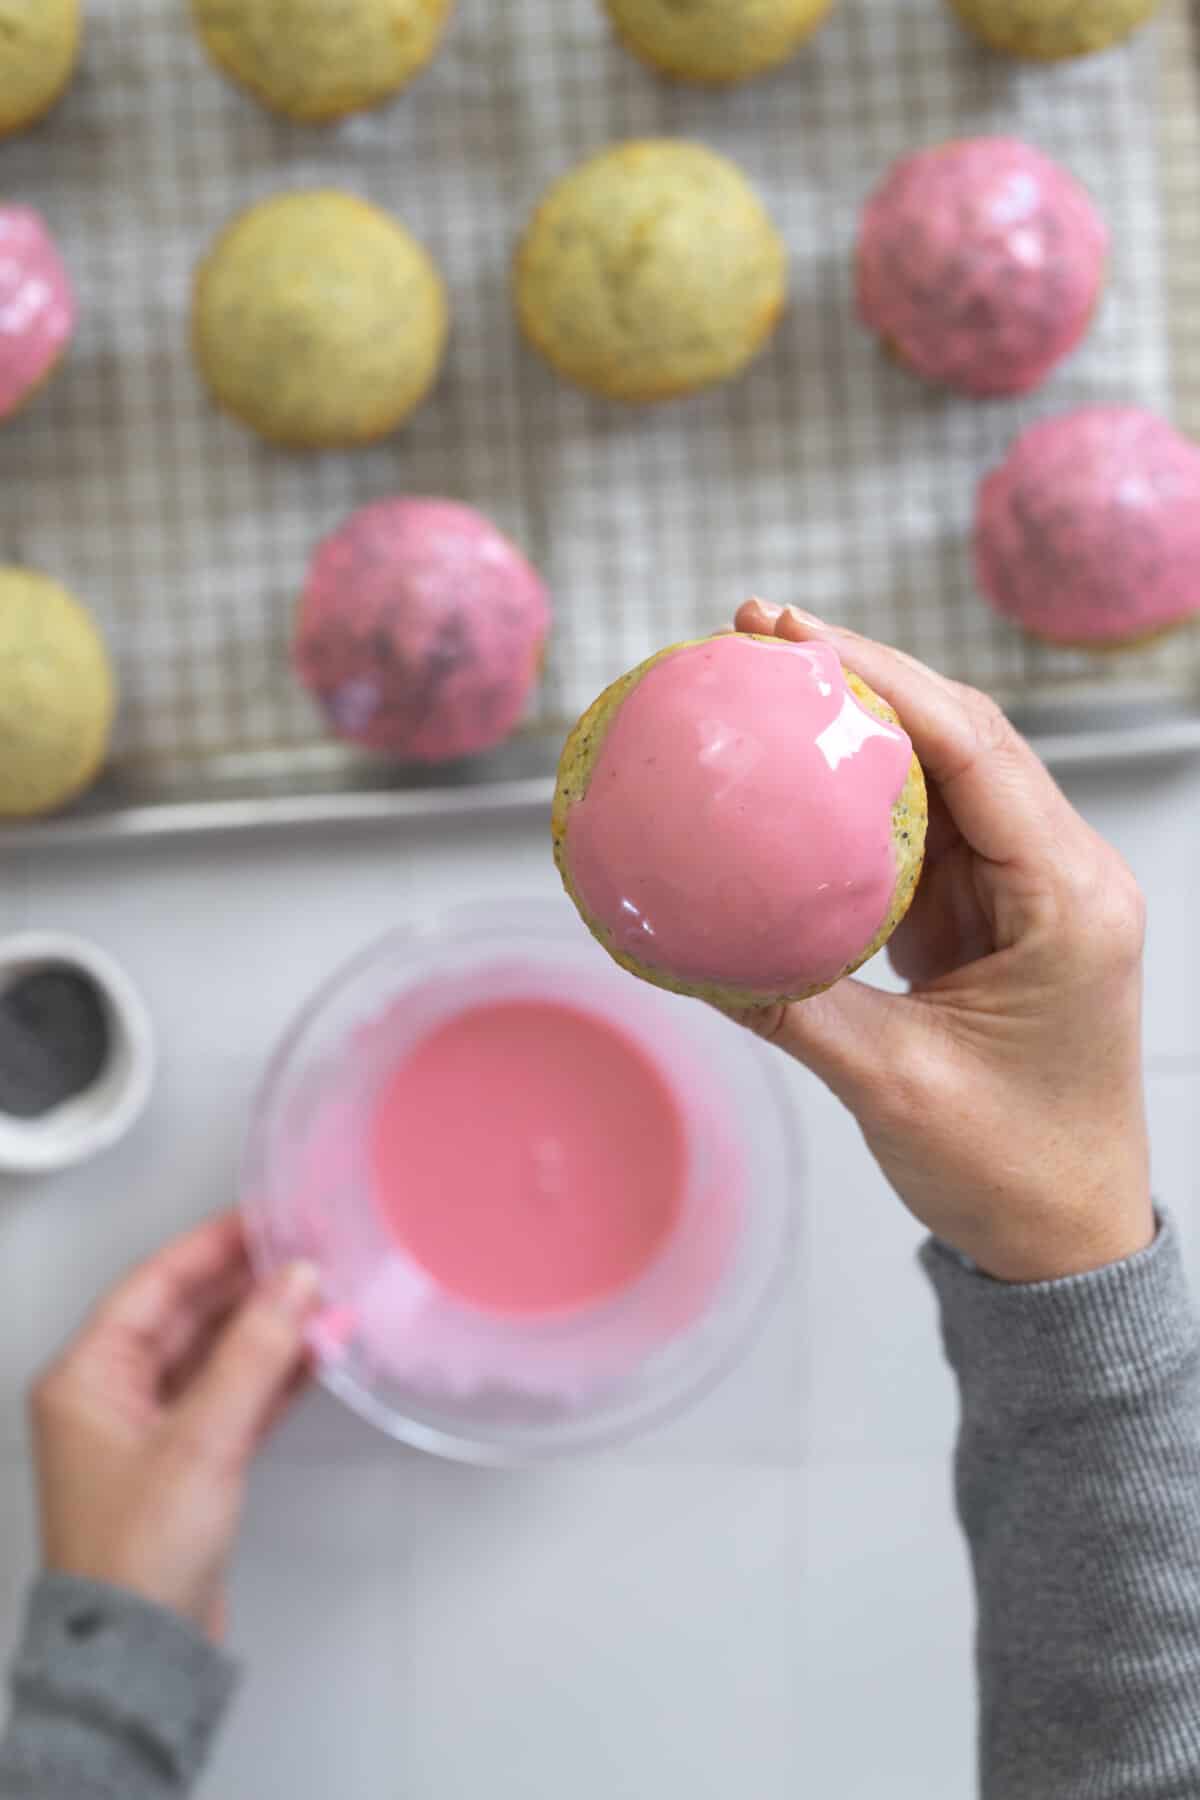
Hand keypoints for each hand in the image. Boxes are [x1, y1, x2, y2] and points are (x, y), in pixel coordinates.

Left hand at [31, 1212, 318, 1640]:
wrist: (140, 1655)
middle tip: (310, 1251)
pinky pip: (233, 1397)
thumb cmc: (138, 1554)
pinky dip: (273, 1376)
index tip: (266, 1215)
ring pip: (216, 1356)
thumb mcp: (202, 1439)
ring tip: (327, 1296)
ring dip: (269, 1329)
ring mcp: (150, 1431)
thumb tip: (296, 1280)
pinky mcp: (187, 1464)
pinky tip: (318, 1353)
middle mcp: (111, 1395)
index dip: (213, 1246)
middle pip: (187, 1316)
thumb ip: (255, 1353)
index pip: (155, 1284)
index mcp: (87, 1376)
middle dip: (250, 1286)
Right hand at [732, 599, 1152, 1283]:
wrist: (1067, 1240)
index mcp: (1070, 900)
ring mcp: (1035, 892)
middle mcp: (1066, 876)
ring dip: (867, 725)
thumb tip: (678, 948)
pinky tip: (800, 778)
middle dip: (869, 674)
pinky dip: (865, 798)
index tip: (794, 636)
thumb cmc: (1009, 1170)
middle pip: (968, 735)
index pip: (978, 750)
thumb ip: (788, 1005)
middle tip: (761, 632)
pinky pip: (930, 832)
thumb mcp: (890, 1085)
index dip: (886, 679)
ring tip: (771, 682)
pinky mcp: (999, 917)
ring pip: (950, 772)